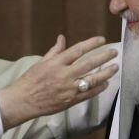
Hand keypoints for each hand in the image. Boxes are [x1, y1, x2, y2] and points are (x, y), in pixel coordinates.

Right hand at [0, 35, 118, 129]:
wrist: (23, 101)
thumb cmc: (30, 80)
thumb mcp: (41, 62)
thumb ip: (55, 51)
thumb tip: (62, 38)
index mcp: (56, 63)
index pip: (78, 50)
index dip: (92, 44)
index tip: (102, 40)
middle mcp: (64, 75)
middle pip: (89, 63)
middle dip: (104, 57)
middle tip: (114, 52)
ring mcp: (68, 89)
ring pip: (92, 79)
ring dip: (106, 73)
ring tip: (115, 67)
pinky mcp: (70, 101)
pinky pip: (88, 94)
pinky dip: (99, 88)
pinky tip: (106, 83)